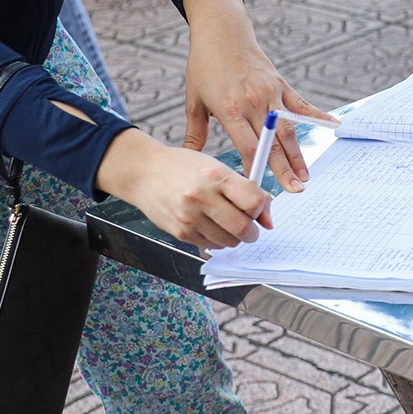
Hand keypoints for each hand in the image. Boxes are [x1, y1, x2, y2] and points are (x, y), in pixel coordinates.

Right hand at [96, 130, 270, 249]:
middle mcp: (202, 197)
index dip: (262, 209)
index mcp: (216, 176)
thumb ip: (244, 189)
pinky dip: (218, 240)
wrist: (145, 173)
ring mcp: (189, 217)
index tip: (260, 210)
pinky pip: (211, 246)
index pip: (254, 201)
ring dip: (236, 237)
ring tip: (229, 224)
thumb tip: (268, 219)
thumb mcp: (217, 167)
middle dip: (253, 231)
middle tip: (251, 227)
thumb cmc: (185, 168)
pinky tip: (212, 226)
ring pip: (229, 241)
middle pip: (244, 228)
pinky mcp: (180, 232)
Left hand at [181, 0, 323, 191]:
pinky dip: (318, 116)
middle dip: (284, 169)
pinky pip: (302, 105)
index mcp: (230, 109)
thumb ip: (194, 133)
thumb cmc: (204, 65)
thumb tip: (191, 160)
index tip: (260, 190)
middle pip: (272, 143)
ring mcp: (270, 93)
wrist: (222, 32)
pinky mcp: (280, 84)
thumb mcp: (194, 100)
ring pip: (288, 129)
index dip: (255, 169)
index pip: (247, 146)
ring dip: (299, 154)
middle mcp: (254, 102)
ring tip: (306, 176)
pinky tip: (334, 126)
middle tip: (295, 190)